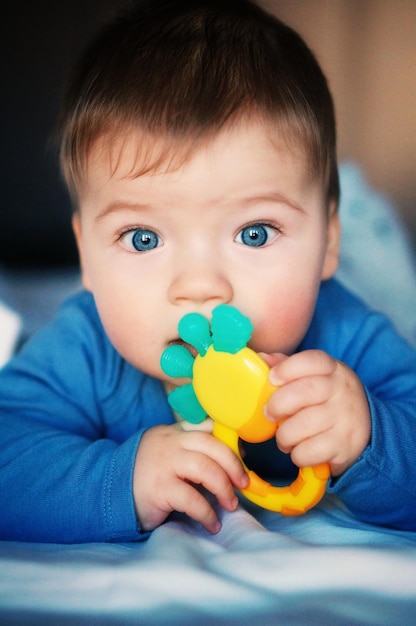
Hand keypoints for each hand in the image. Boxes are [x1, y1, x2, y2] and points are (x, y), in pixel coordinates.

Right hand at [133, 424, 248, 533]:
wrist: (107, 493)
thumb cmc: (145, 477)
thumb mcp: (167, 456)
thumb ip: (190, 453)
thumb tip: (230, 461)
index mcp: (174, 433)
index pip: (208, 430)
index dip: (230, 445)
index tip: (242, 460)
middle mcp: (170, 444)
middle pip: (212, 445)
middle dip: (233, 465)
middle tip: (242, 483)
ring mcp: (164, 464)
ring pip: (205, 469)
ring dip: (224, 488)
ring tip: (229, 504)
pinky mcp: (159, 488)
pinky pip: (192, 500)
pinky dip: (207, 514)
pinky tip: (212, 523)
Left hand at [263, 350, 370, 476]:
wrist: (363, 427)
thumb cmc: (326, 398)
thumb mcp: (313, 376)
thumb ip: (286, 366)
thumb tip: (262, 359)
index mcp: (332, 370)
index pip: (313, 360)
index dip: (288, 368)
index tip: (272, 378)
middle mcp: (342, 391)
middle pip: (305, 391)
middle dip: (278, 404)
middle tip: (270, 414)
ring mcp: (346, 419)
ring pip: (304, 425)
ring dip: (284, 435)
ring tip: (284, 437)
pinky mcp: (345, 446)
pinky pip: (309, 451)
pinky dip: (297, 454)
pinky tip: (299, 450)